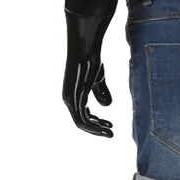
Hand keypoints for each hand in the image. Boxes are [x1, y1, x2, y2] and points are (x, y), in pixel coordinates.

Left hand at [62, 12, 114, 136]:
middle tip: (111, 133)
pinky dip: (94, 126)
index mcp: (74, 95)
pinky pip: (81, 119)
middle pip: (81, 122)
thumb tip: (107, 106)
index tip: (110, 125)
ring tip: (110, 133)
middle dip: (96, 129)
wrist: (85, 46)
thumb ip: (100, 92)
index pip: (83, 115)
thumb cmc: (91, 58)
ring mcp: (70, 99)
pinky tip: (106, 127)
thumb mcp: (98, 79)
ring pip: (81, 123)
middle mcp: (69, 99)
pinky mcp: (74, 97)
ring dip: (96, 130)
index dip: (96, 122)